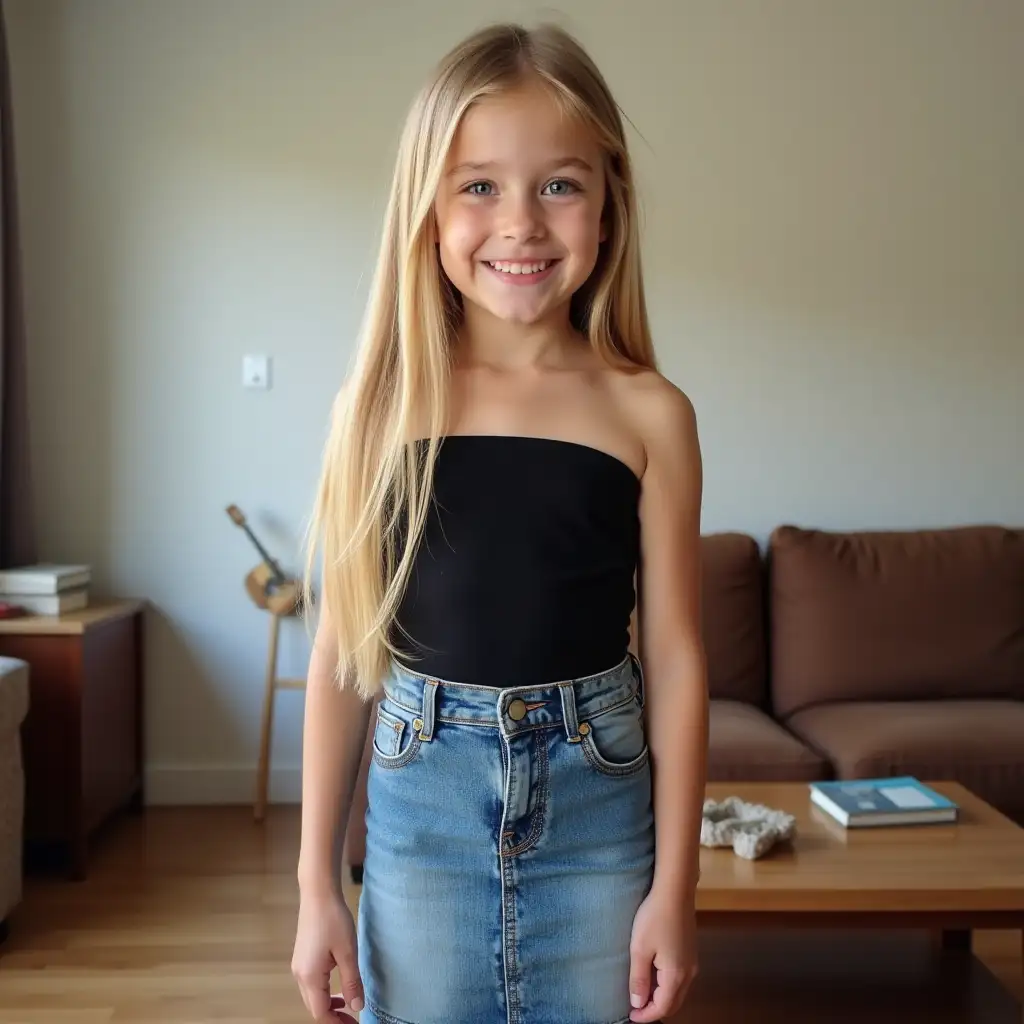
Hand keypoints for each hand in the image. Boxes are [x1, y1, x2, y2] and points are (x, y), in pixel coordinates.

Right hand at [291, 887, 363, 1020]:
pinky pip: (312, 984)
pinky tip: (339, 985)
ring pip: (312, 996)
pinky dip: (325, 991)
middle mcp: (300, 975)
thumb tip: (357, 1007)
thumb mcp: (348, 952)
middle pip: (314, 1007)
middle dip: (333, 1016)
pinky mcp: (302, 958)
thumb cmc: (334, 920)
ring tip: (349, 1003)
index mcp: (310, 977)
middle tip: (354, 1018)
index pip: (321, 1013)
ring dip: (329, 1004)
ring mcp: (299, 966)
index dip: (337, 1022)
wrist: (318, 893)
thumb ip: (352, 982)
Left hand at [627, 891, 697, 1021]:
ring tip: (642, 993)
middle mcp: (689, 973)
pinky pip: (681, 978)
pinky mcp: (691, 951)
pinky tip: (654, 975)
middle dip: (655, 1009)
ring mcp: (692, 961)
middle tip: (636, 1009)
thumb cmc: (655, 918)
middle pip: (673, 1003)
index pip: (663, 1007)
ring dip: (662, 997)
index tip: (631, 1016)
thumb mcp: (640, 948)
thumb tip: (638, 1003)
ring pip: (678, 991)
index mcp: (676, 975)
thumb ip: (639, 979)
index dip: (646, 1015)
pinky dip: (667, 985)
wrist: (675, 891)